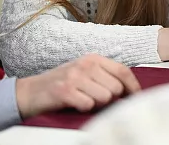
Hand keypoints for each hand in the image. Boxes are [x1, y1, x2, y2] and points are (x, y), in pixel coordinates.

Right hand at [15, 54, 139, 118]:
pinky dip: (83, 108)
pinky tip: (74, 104)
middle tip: (94, 98)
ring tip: (83, 99)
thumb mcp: (85, 73)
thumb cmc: (62, 84)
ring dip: (96, 104)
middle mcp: (85, 64)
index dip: (133, 86)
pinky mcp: (65, 90)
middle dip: (109, 98)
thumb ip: (106, 76)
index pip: (123, 71)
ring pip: (105, 97)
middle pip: (116, 87)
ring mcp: (75, 76)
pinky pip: (88, 105)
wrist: (31, 92)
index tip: (137, 97)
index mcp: (93, 59)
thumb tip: (130, 90)